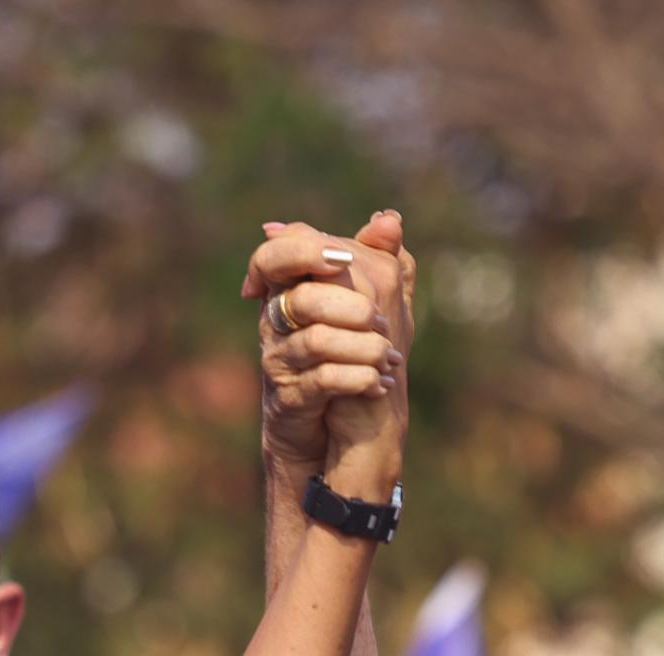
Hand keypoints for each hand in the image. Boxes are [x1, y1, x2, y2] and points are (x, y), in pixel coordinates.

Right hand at [248, 212, 411, 498]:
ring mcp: (278, 363)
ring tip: (390, 359)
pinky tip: (380, 384)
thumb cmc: (350, 358)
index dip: (303, 251)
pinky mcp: (289, 399)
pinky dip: (359, 380)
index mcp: (288, 292)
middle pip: (302, 298)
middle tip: (383, 322)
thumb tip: (389, 218)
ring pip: (317, 341)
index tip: (342, 262)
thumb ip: (378, 261)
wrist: (334, 428)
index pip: (273, 256)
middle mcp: (274, 324)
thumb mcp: (369, 306)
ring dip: (364, 348)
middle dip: (353, 307)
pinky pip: (323, 380)